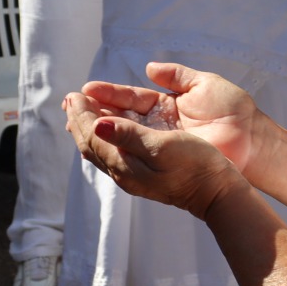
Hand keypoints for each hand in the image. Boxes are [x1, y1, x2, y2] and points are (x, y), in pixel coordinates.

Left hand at [66, 89, 244, 219]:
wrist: (215, 192)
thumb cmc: (194, 165)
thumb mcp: (162, 146)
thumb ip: (128, 135)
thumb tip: (97, 124)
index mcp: (123, 163)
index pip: (92, 134)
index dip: (81, 113)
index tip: (74, 93)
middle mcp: (122, 172)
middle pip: (90, 143)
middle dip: (79, 119)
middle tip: (71, 98)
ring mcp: (131, 176)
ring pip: (99, 150)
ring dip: (89, 127)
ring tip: (83, 110)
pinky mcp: (141, 175)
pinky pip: (111, 153)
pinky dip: (103, 137)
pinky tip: (106, 131)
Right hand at [73, 62, 272, 172]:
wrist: (254, 142)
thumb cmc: (235, 112)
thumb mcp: (205, 85)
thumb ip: (176, 76)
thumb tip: (149, 67)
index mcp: (167, 104)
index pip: (130, 97)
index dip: (109, 94)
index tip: (86, 90)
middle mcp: (159, 124)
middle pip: (119, 116)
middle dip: (94, 111)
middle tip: (70, 105)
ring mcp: (160, 143)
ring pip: (121, 135)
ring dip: (97, 129)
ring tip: (74, 121)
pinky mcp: (164, 160)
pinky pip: (133, 153)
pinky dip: (113, 149)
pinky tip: (94, 143)